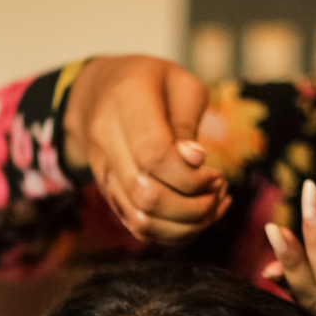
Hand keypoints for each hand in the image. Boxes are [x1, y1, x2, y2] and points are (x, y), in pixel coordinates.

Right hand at [63, 55, 231, 244]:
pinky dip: (171, 232)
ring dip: (186, 225)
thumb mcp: (179, 83)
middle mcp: (106, 140)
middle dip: (194, 206)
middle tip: (219, 191)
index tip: (215, 173)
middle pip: (147, 195)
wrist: (96, 92)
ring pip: (141, 220)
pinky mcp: (108, 192)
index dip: (190, 176)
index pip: (154, 156)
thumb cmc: (148, 82)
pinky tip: (195, 218)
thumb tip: (194, 162)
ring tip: (213, 205)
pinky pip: (137, 227)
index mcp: (126, 103)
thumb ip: (186, 123)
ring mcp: (103, 171)